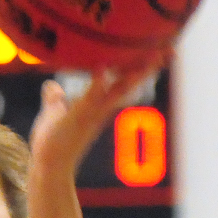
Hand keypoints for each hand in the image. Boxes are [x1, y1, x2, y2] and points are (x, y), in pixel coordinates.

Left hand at [29, 60, 166, 168]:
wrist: (47, 167)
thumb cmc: (52, 143)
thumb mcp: (54, 115)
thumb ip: (55, 99)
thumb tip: (51, 85)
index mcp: (99, 105)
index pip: (123, 80)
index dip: (139, 66)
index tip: (157, 51)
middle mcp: (101, 109)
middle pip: (130, 83)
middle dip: (149, 67)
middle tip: (170, 50)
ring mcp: (91, 113)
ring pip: (118, 91)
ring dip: (133, 73)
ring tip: (149, 54)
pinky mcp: (77, 118)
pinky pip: (89, 99)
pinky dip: (96, 85)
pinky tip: (101, 69)